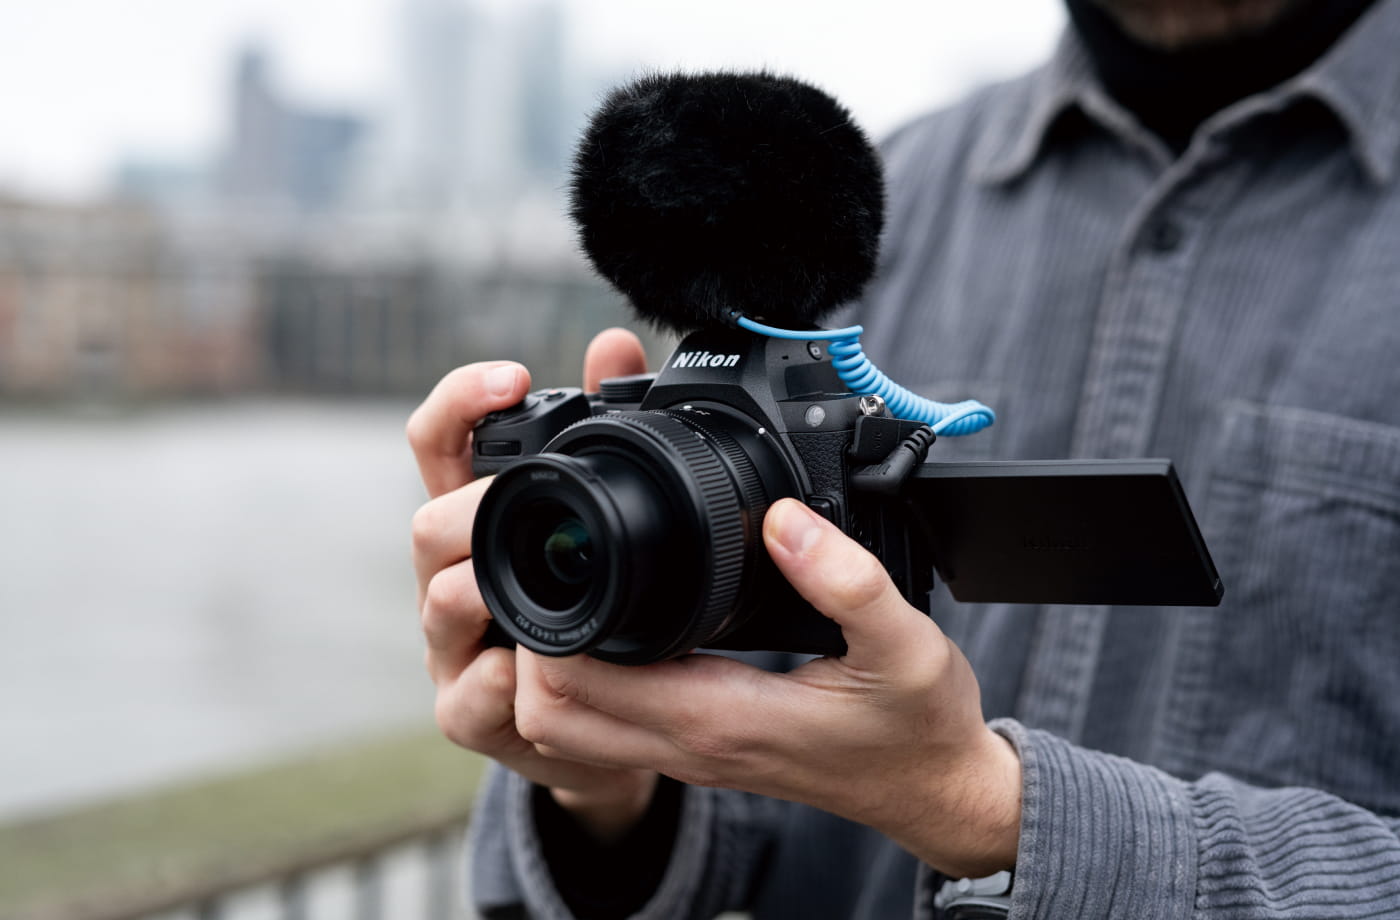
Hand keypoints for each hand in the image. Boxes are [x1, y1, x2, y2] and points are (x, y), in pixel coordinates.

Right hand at [408, 329, 658, 840]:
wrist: (593, 721)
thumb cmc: (582, 605)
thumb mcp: (593, 517)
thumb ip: (601, 428)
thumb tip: (612, 345)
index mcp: (478, 518)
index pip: (440, 445)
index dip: (461, 403)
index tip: (513, 378)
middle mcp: (450, 577)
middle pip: (428, 524)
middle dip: (470, 507)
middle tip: (521, 494)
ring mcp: (453, 648)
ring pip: (437, 605)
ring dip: (474, 588)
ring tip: (516, 577)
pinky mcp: (468, 714)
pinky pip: (467, 700)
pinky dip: (494, 683)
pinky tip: (523, 671)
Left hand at [513, 499, 1021, 877]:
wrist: (935, 791)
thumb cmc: (918, 725)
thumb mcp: (906, 642)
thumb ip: (846, 580)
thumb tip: (782, 518)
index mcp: (719, 717)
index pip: (575, 685)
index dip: (547, 625)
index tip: (559, 558)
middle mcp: (688, 744)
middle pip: (547, 712)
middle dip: (529, 643)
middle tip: (553, 566)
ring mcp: (688, 754)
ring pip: (567, 728)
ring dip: (550, 669)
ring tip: (576, 593)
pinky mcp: (699, 749)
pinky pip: (605, 728)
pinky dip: (585, 685)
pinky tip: (616, 626)